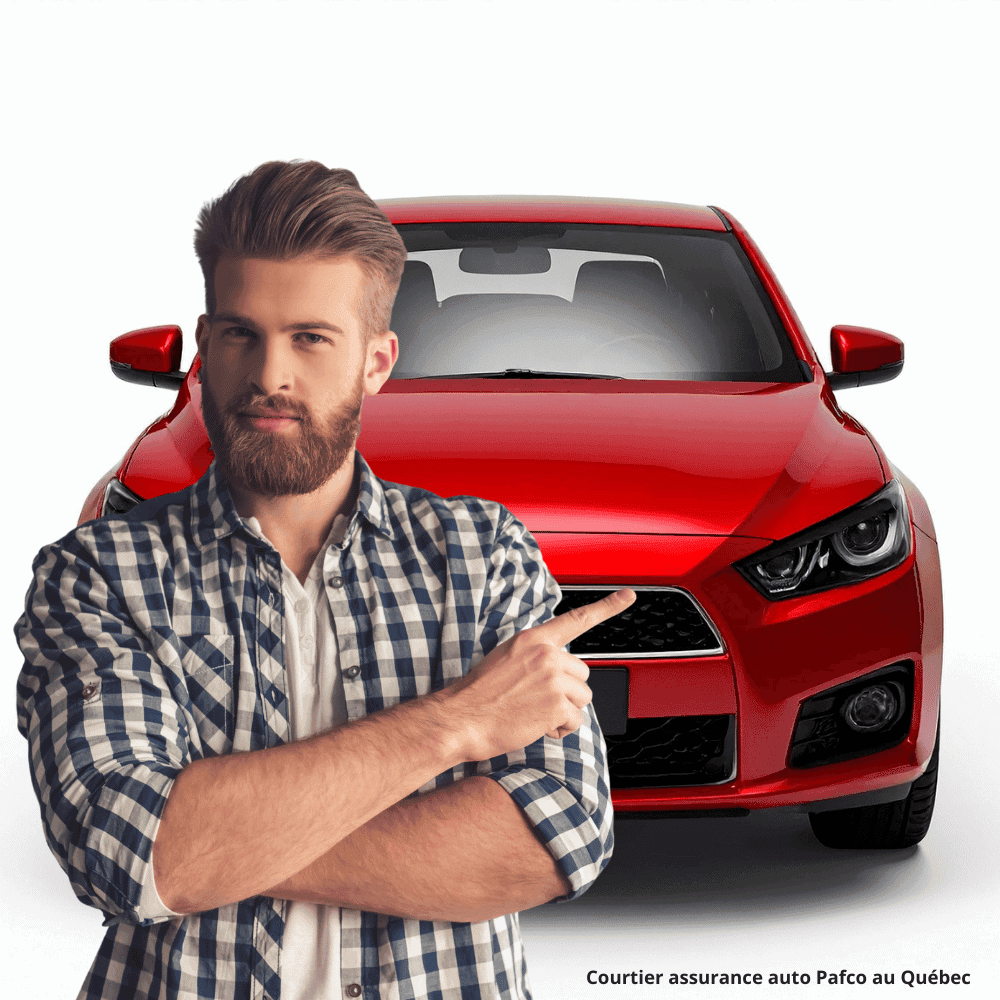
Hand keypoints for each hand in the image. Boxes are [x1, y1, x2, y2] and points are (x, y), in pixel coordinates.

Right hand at [445, 588, 635, 760]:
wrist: (461, 718)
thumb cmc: (479, 695)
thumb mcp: (505, 659)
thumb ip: (534, 657)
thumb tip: (556, 669)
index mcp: (533, 639)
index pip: (576, 619)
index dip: (607, 607)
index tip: (629, 595)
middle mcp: (546, 654)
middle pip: (582, 673)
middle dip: (567, 691)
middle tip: (538, 700)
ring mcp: (553, 678)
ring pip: (582, 698)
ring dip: (564, 712)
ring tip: (535, 713)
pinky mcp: (556, 704)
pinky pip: (574, 720)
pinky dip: (559, 729)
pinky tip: (536, 725)